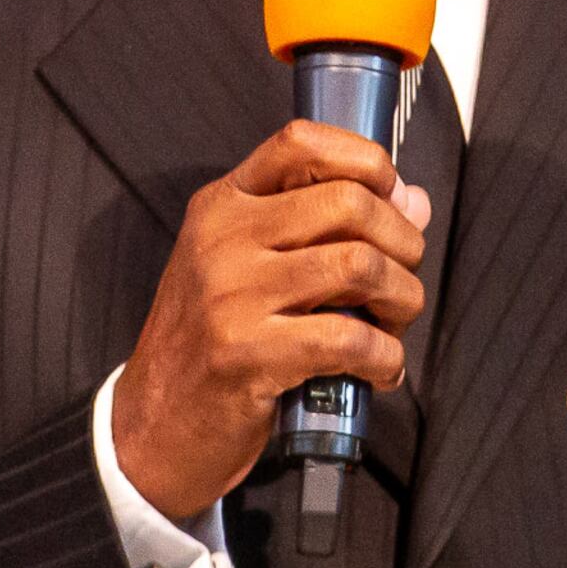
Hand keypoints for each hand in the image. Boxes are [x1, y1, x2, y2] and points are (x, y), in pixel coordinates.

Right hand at [111, 122, 431, 518]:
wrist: (152, 425)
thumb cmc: (210, 343)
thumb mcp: (245, 267)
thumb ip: (321, 229)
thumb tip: (414, 203)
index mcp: (222, 205)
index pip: (301, 142)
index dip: (366, 161)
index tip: (393, 199)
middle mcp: (223, 239)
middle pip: (349, 203)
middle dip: (403, 242)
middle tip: (403, 278)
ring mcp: (232, 295)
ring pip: (360, 267)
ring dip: (403, 299)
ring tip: (395, 325)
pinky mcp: (248, 354)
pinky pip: (350, 339)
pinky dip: (386, 357)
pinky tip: (382, 370)